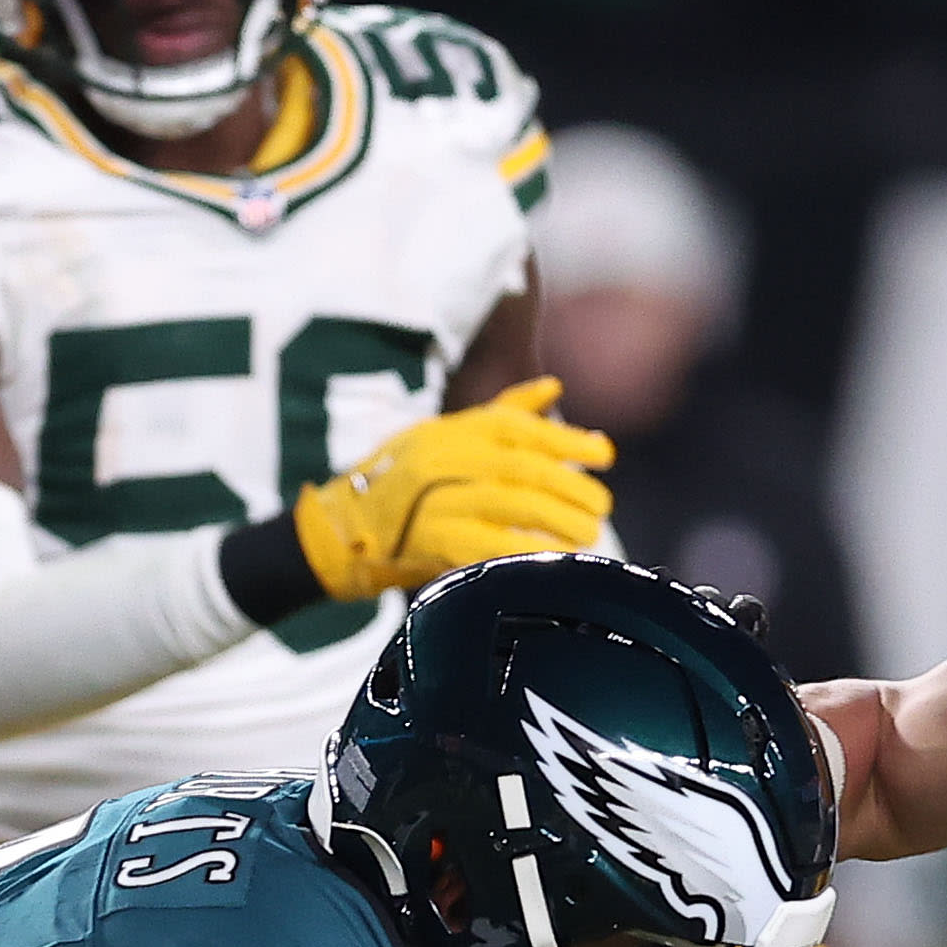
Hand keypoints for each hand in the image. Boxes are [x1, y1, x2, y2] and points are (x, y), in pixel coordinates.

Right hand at [291, 377, 612, 598]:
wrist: (341, 529)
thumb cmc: (402, 481)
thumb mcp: (445, 434)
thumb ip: (502, 412)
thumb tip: (554, 387)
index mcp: (453, 430)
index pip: (521, 428)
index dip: (568, 440)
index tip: (605, 455)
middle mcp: (446, 458)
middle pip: (524, 469)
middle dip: (571, 487)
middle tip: (602, 507)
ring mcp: (438, 500)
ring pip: (514, 505)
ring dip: (559, 521)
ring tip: (588, 536)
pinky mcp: (433, 541)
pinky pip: (491, 546)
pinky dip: (526, 551)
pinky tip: (552, 558)